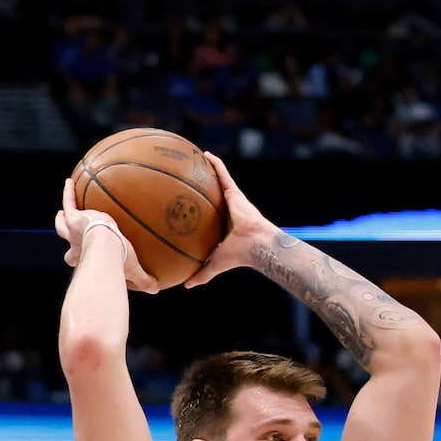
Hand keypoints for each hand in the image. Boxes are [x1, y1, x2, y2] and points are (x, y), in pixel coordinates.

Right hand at [55, 175, 158, 292]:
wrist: (106, 247)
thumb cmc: (117, 261)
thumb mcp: (132, 270)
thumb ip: (143, 279)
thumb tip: (156, 289)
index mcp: (85, 257)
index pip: (77, 259)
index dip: (76, 258)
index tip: (75, 258)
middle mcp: (76, 244)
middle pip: (66, 240)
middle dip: (66, 236)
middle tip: (67, 229)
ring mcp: (73, 229)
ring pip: (62, 223)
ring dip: (62, 216)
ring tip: (64, 208)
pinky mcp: (75, 217)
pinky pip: (69, 201)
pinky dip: (68, 192)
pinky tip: (70, 181)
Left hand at [184, 153, 271, 287]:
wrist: (254, 245)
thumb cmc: (238, 256)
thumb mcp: (214, 265)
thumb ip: (201, 274)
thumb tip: (186, 286)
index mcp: (221, 226)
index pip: (208, 216)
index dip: (199, 210)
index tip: (185, 204)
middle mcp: (226, 211)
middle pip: (211, 196)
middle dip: (201, 186)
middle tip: (186, 178)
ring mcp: (232, 200)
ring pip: (217, 181)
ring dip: (207, 170)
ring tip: (193, 159)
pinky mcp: (235, 193)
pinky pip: (223, 174)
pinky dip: (216, 164)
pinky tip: (205, 154)